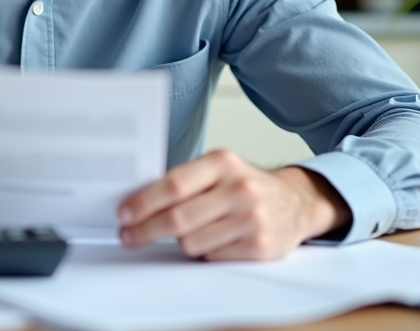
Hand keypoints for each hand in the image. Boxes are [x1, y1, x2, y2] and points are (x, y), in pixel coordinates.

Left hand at [116, 149, 350, 260]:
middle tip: (129, 235)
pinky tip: (212, 240)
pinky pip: (212, 257)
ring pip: (192, 242)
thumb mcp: (219, 169)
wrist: (295, 202)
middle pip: (179, 218)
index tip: (124, 213)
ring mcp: (251, 218)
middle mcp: (239, 189)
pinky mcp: (260, 246)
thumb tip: (138, 200)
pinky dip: (204, 252)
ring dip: (180, 242)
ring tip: (186, 233)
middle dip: (146, 230)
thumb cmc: (246, 185)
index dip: (144, 202)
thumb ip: (185, 180)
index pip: (174, 184)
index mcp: (223, 162)